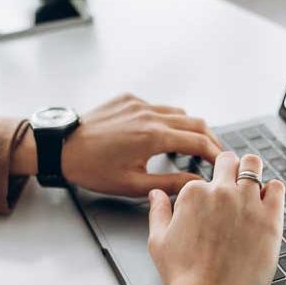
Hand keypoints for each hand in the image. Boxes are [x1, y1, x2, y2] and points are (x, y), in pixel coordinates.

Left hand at [66, 94, 222, 195]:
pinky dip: (166, 120)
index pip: (198, 142)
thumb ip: (169, 186)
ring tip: (191, 146)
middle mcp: (149, 114)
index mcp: (153, 136)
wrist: (62, 147)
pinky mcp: (128, 99)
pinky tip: (161, 135)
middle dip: (210, 139)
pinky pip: (157, 107)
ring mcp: (139, 103)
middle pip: (195, 122)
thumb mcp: (132, 185)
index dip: (216, 154)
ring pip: (177, 113)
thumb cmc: (92, 168)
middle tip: (216, 154)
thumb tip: (196, 186)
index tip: (224, 163)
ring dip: (189, 128)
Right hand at [148, 152, 283, 284]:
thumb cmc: (182, 277)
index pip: (203, 177)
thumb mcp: (158, 242)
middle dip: (229, 170)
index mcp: (193, 193)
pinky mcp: (270, 218)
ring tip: (251, 188)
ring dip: (252, 172)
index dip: (207, 191)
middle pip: (230, 161)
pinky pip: (277, 187)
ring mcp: (247, 202)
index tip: (210, 206)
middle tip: (232, 186)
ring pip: (254, 164)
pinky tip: (267, 201)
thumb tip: (156, 193)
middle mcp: (221, 191)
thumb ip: (158, 211)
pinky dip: (272, 190)